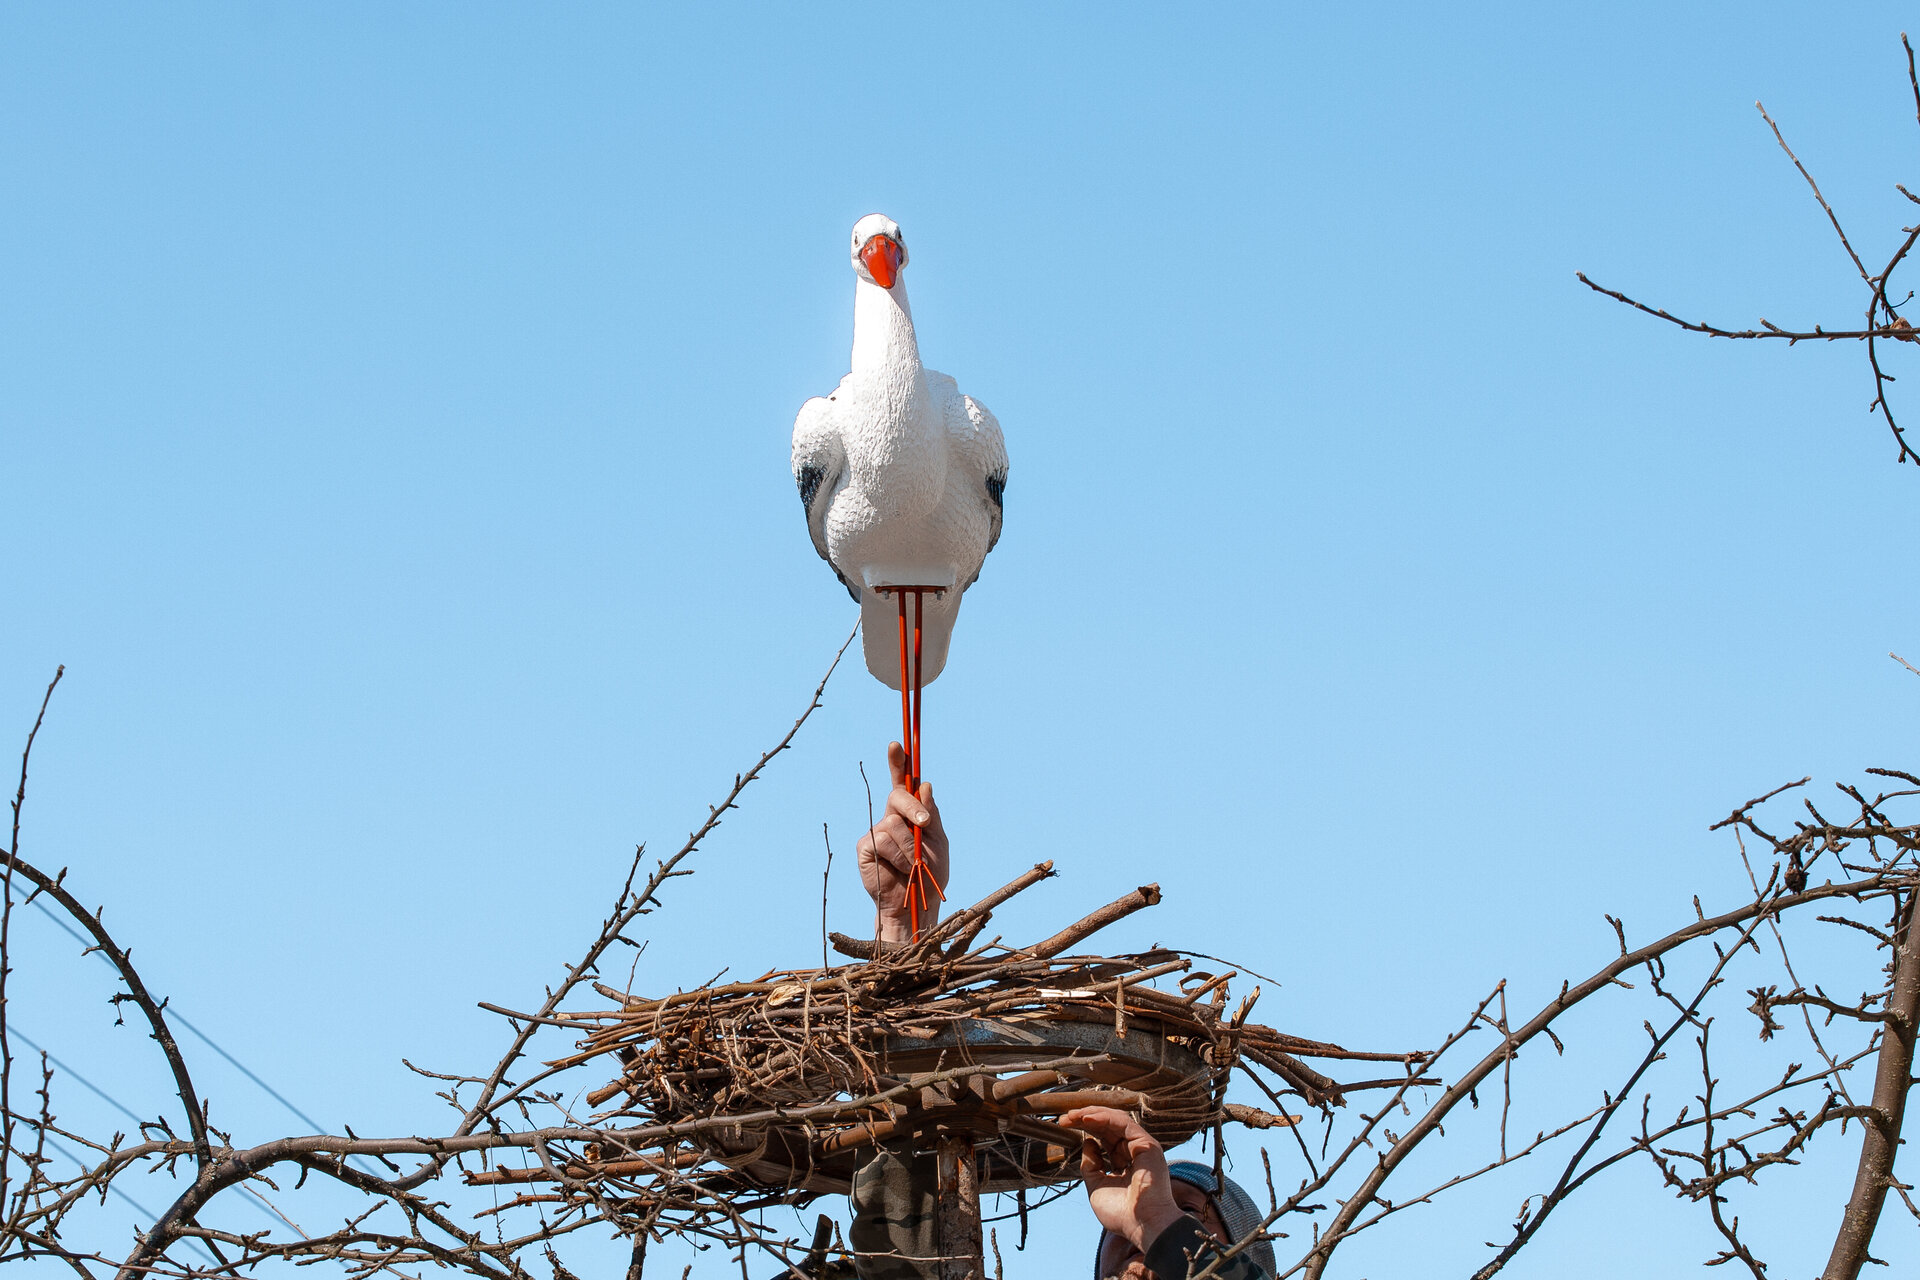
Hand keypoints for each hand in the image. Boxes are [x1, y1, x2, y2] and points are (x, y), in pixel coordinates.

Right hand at [856, 741, 948, 941]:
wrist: (916, 904)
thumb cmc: (930, 873)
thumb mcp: (939, 841)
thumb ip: (931, 813)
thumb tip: (924, 785)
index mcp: (910, 813)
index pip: (901, 783)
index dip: (897, 762)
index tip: (896, 744)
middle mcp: (890, 817)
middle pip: (897, 797)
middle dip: (912, 808)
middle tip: (924, 825)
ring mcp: (876, 831)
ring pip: (892, 825)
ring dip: (909, 846)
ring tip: (914, 865)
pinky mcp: (865, 847)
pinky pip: (882, 841)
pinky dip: (896, 856)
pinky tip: (898, 869)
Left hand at [1060, 1107, 1184, 1251]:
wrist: (1142, 1226)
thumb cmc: (1122, 1214)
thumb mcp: (1096, 1187)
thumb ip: (1091, 1165)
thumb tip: (1088, 1142)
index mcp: (1124, 1163)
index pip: (1105, 1138)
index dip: (1086, 1129)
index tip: (1066, 1126)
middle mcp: (1134, 1152)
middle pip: (1108, 1126)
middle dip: (1086, 1119)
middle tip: (1066, 1117)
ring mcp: (1142, 1147)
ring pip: (1116, 1120)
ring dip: (1093, 1114)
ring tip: (1073, 1115)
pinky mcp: (1147, 1145)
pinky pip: (1125, 1124)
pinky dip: (1105, 1118)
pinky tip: (1087, 1119)